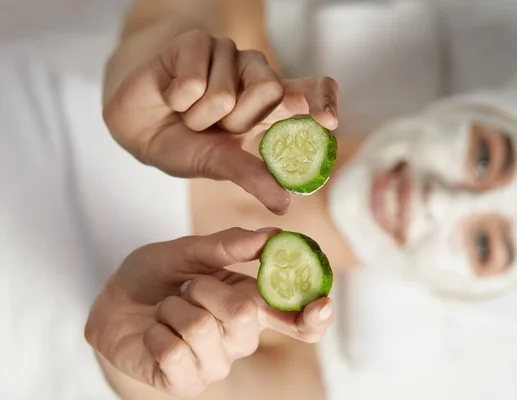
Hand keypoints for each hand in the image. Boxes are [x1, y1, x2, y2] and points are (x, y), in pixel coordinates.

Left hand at [85, 228, 333, 397]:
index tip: (322, 303)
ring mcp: (216, 365)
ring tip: (167, 309)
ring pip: (201, 328)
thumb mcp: (189, 250)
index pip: (297, 322)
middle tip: (187, 285)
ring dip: (172, 307)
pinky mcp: (187, 384)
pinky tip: (155, 333)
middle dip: (204, 287)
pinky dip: (155, 332)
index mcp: (253, 307)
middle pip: (244, 315)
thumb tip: (274, 234)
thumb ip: (230, 244)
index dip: (314, 317)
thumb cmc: (157, 276)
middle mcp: (243, 340)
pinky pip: (173, 353)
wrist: (114, 302)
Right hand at [103, 30, 338, 214]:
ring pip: (226, 93)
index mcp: (271, 104)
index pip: (311, 91)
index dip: (322, 100)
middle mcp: (256, 74)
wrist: (139, 129)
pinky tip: (172, 96)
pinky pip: (194, 80)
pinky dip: (177, 99)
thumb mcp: (220, 164)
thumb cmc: (186, 145)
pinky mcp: (198, 41)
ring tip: (189, 113)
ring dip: (200, 116)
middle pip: (271, 92)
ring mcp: (229, 54)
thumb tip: (284, 205)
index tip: (328, 120)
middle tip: (217, 127)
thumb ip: (253, 177)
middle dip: (237, 122)